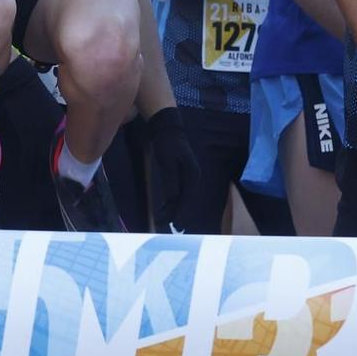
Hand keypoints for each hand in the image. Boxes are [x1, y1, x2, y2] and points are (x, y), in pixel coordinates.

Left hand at [146, 107, 199, 232]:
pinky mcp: (181, 175)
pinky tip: (165, 209)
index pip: (187, 198)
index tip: (176, 225)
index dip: (181, 212)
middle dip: (177, 214)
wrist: (167, 128)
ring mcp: (188, 176)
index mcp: (192, 174)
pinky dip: (171, 202)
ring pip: (182, 198)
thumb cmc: (167, 143)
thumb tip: (173, 199)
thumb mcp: (167, 162)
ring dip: (173, 209)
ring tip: (163, 221)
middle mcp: (193, 177)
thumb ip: (171, 180)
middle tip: (168, 227)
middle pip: (186, 200)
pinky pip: (178, 192)